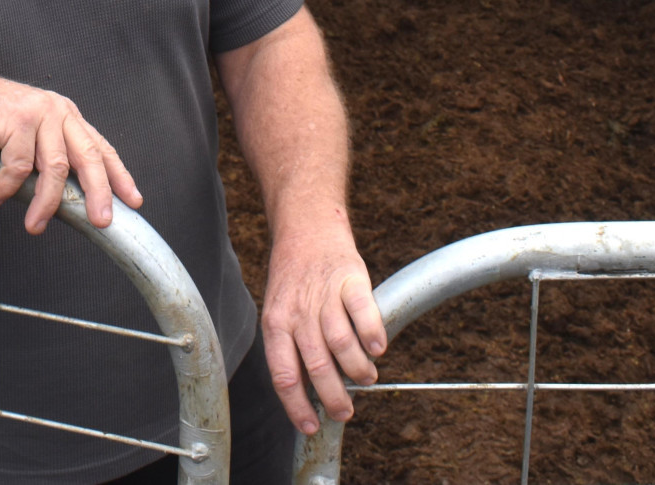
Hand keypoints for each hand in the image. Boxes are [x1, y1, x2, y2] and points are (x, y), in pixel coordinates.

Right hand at [0, 66, 142, 234]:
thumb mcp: (26, 134)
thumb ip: (47, 155)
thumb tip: (62, 197)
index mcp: (64, 114)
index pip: (100, 147)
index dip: (118, 175)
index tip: (132, 199)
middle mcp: (57, 111)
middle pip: (88, 158)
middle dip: (98, 194)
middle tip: (101, 221)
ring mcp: (38, 113)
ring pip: (56, 168)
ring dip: (46, 203)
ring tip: (35, 226)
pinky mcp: (15, 121)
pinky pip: (18, 167)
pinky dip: (6, 189)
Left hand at [261, 218, 386, 434]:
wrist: (307, 227)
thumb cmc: (295, 279)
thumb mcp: (280, 311)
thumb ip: (294, 348)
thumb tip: (310, 397)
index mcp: (275, 323)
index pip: (284, 375)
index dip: (297, 407)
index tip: (312, 428)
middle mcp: (298, 311)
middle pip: (317, 366)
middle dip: (334, 398)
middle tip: (345, 412)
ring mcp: (324, 294)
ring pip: (341, 344)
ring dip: (357, 370)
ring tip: (366, 379)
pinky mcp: (350, 277)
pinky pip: (363, 311)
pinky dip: (372, 334)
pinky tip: (378, 349)